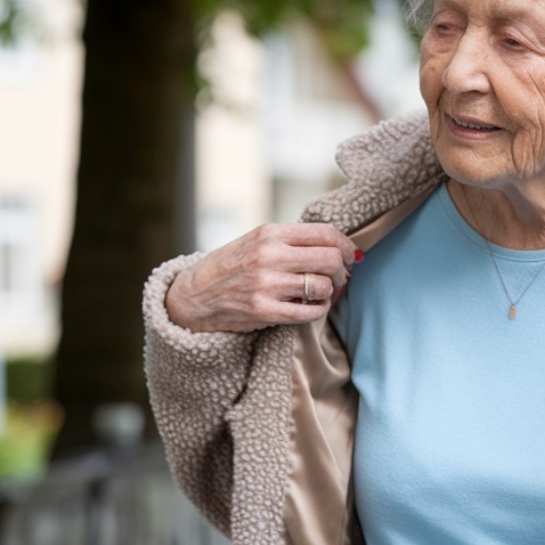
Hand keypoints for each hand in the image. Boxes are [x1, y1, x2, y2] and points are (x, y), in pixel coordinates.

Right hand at [164, 223, 359, 332]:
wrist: (194, 295)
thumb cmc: (231, 267)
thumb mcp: (257, 241)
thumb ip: (294, 242)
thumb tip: (341, 250)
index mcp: (270, 233)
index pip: (326, 233)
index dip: (346, 246)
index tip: (351, 256)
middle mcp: (269, 255)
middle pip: (331, 259)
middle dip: (343, 270)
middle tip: (341, 277)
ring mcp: (267, 284)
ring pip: (324, 285)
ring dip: (331, 292)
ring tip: (323, 293)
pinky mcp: (264, 310)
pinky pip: (311, 311)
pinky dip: (319, 310)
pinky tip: (313, 306)